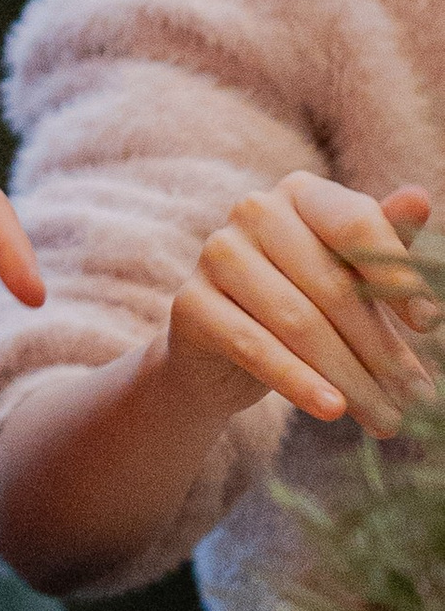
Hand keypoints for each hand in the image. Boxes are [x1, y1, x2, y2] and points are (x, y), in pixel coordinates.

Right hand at [163, 173, 434, 436]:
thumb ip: (384, 243)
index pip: (356, 224)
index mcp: (301, 192)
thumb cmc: (302, 301)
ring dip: (350, 377)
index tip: (429, 324)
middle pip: (332, 284)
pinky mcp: (189, 303)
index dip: (396, 275)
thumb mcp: (348, 274)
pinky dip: (298, 383)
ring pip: (298, 322)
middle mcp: (254, 210)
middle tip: (416, 396)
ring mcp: (216, 253)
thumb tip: (419, 199)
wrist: (222, 350)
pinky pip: (254, 347)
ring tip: (385, 418)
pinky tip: (333, 410)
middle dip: (380, 348)